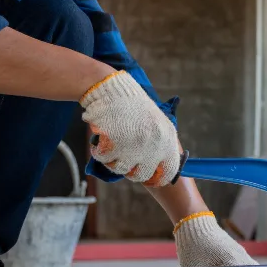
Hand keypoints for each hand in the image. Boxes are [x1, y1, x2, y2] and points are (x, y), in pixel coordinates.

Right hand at [80, 71, 179, 186]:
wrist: (112, 88)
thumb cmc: (134, 106)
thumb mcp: (158, 123)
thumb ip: (162, 145)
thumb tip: (163, 170)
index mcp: (168, 139)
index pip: (168, 172)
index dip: (157, 178)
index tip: (147, 177)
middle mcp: (154, 145)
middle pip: (142, 175)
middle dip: (130, 170)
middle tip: (123, 158)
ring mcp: (135, 145)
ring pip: (121, 169)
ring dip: (113, 159)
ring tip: (112, 143)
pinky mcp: (116, 143)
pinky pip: (104, 159)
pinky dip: (99, 151)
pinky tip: (101, 139)